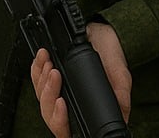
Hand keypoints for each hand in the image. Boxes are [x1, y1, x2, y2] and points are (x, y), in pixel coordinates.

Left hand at [30, 23, 131, 137]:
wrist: (100, 30)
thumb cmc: (109, 53)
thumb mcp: (119, 72)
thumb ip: (120, 93)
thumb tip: (122, 116)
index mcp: (84, 110)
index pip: (67, 128)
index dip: (61, 121)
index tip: (62, 102)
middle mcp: (68, 105)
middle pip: (50, 114)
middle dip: (50, 94)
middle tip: (56, 74)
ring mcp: (56, 92)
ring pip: (41, 97)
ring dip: (43, 80)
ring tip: (50, 63)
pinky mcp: (47, 78)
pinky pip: (35, 79)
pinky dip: (37, 69)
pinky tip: (43, 58)